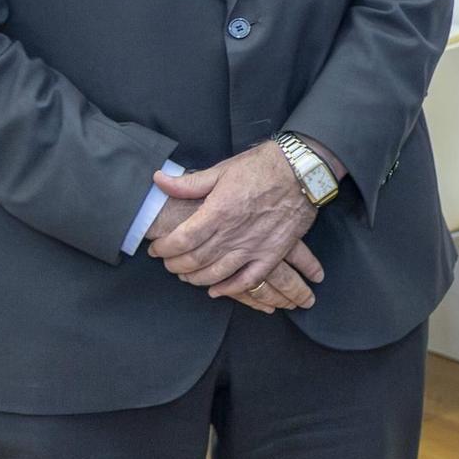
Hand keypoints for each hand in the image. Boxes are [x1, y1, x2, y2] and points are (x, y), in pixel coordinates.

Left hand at [147, 143, 319, 297]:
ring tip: (186, 275)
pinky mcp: (271, 254)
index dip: (164, 248)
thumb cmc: (261, 167)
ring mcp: (253, 247)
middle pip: (195, 260)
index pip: (181, 240)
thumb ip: (189, 183)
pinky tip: (217, 290)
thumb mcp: (222, 170)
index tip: (156, 248)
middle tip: (167, 263)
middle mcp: (233, 233)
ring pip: (217, 274)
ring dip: (196, 279)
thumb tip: (158, 180)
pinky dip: (230, 289)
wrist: (302, 171)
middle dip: (175, 265)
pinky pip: (248, 280)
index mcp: (218, 211)